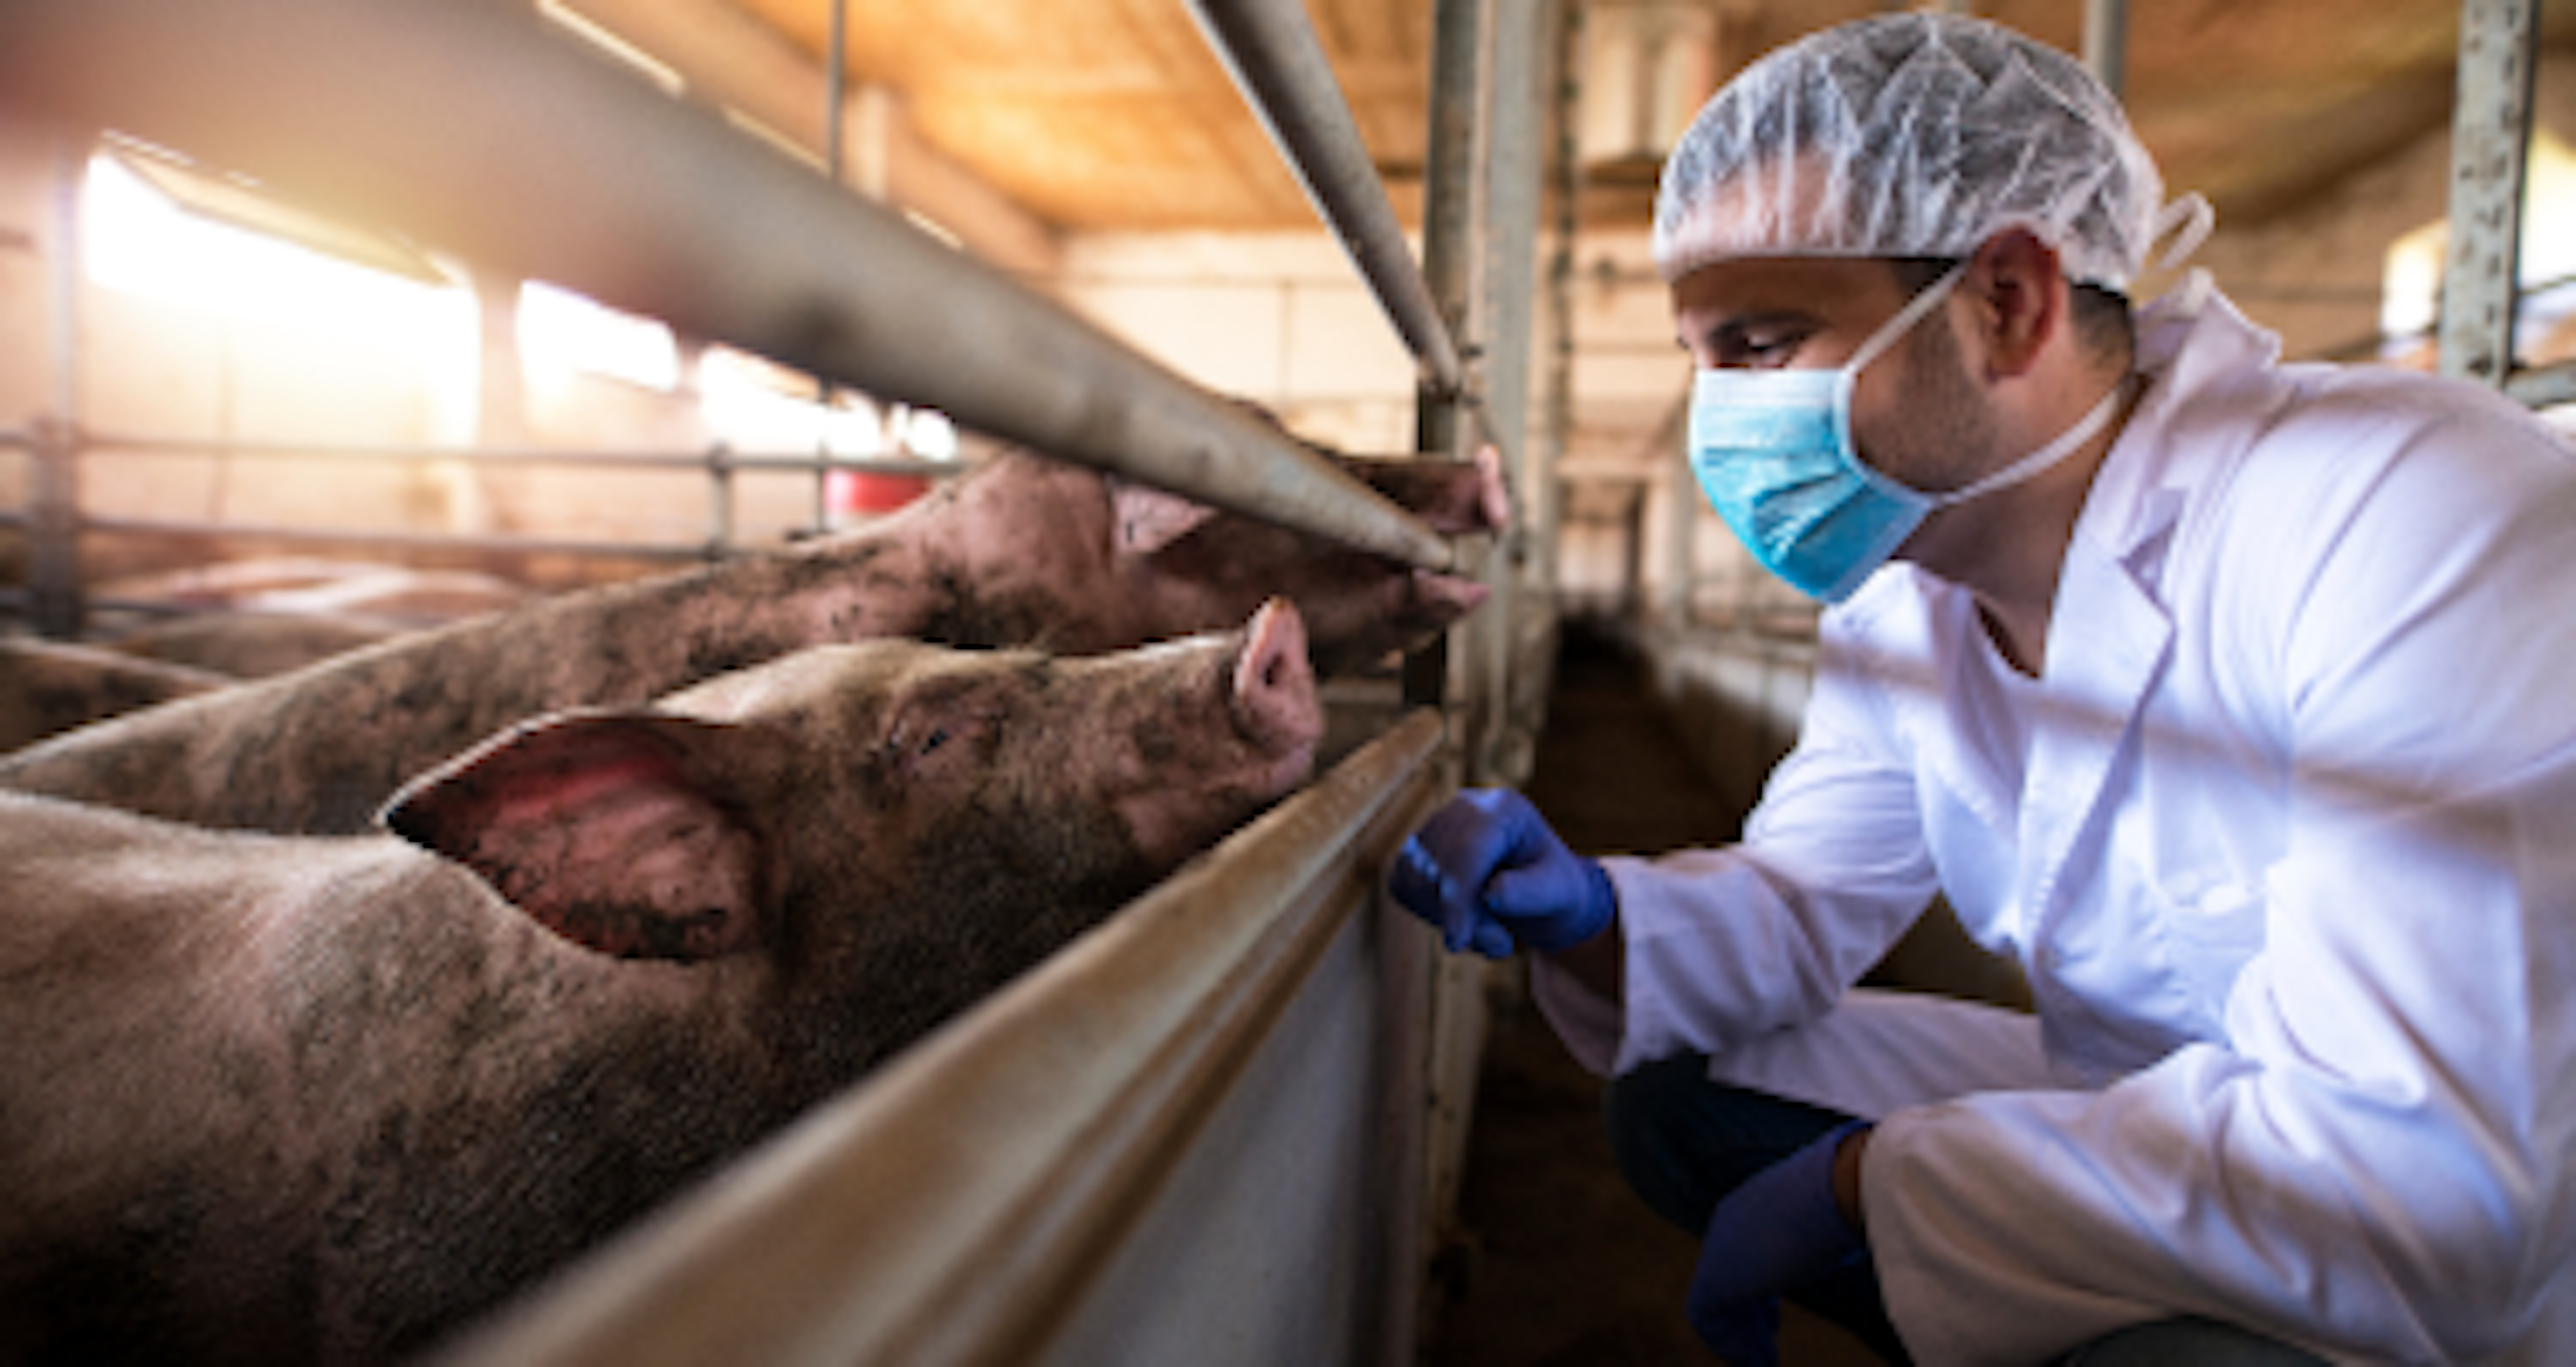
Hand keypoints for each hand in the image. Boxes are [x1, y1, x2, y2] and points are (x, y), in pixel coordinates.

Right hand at [1385, 788, 1614, 956]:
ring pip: (1415, 878)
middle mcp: (1464, 809)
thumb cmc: (1552, 888)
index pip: (1466, 849)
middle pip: (1438, 866)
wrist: (1540, 890)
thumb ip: (1529, 893)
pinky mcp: (1417, 850)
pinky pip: (1404, 887)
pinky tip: (1465, 919)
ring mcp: (1436, 826)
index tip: (1458, 941)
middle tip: (1501, 941)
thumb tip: (1491, 893)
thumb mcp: (1559, 892)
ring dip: (1447, 918)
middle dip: (1462, 916)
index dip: (1458, 897)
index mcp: (1504, 808)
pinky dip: (1430, 913)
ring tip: (1491, 930)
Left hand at [1688, 1120, 1873, 1366]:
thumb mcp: (1847, 1212)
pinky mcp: (1717, 1277)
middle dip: (1746, 1315)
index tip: (1771, 1317)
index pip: (1747, 1251)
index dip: (1758, 1288)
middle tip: (1765, 1345)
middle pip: (1728, 1277)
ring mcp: (1720, 1248)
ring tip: (1762, 1362)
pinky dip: (1730, 1344)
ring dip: (1738, 1337)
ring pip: (1715, 1303)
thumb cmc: (1856, 1194)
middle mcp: (1732, 1222)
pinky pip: (1707, 1318)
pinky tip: (1758, 1362)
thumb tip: (1878, 1237)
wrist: (1840, 1186)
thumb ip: (1843, 1231)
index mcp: (1759, 1203)